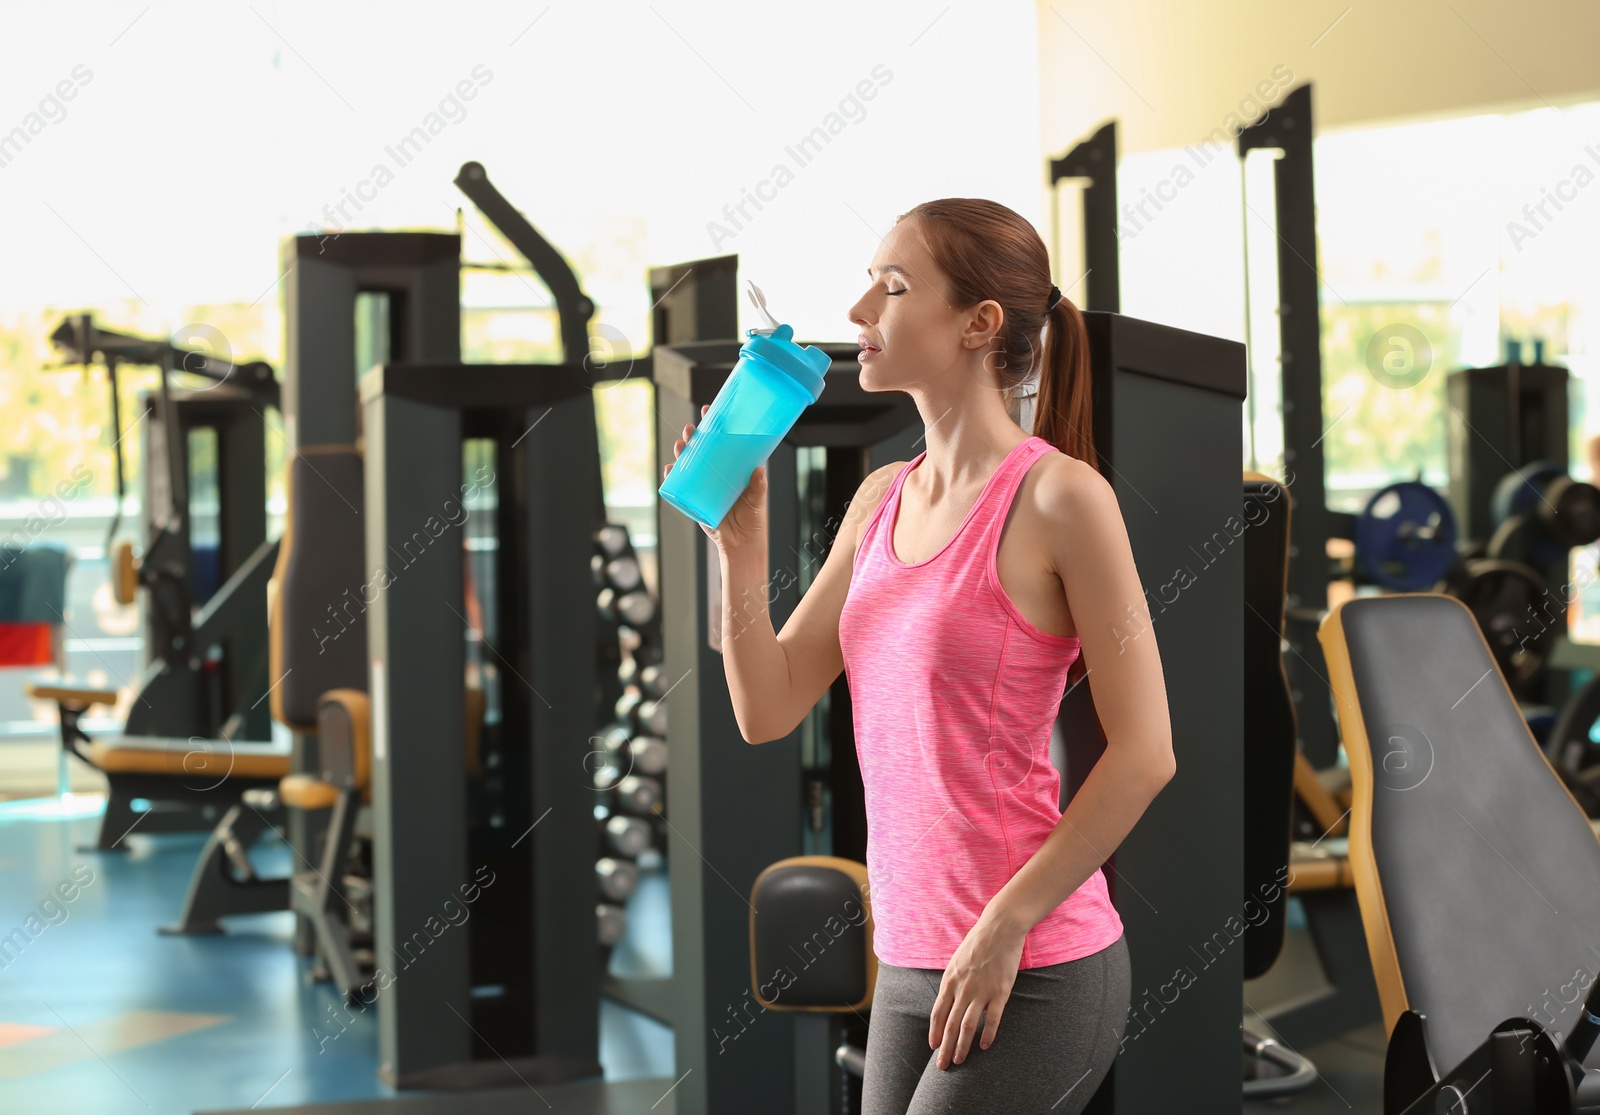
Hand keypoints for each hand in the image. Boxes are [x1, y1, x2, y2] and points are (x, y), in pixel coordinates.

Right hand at [662, 403, 767, 555]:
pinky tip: (669, 469)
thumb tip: (759, 469)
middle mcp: (715, 473)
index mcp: (730, 467)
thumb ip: (758, 486)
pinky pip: (679, 486)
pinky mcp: (693, 499)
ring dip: (681, 452)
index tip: (708, 410)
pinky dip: (672, 476)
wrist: (740, 543)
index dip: (712, 425)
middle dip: (693, 436)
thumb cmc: (752, 518)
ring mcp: (702, 485)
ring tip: (680, 445)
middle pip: (700, 449)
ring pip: (688, 463)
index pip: (720, 441)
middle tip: (690, 429)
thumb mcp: (757, 500)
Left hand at [929, 913, 1025, 1069]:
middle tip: (942, 1066)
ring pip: (968, 1026)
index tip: (933, 1047)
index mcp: (950, 980)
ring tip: (959, 1060)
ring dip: (962, 1046)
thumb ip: (952, 982)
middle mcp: (963, 988)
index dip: (934, 1032)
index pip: (938, 1013)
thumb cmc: (977, 943)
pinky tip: (984, 1046)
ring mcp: (981, 991)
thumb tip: (948, 1001)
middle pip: (950, 1024)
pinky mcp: (1000, 992)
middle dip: (944, 1047)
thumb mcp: (956, 961)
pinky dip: (987, 1034)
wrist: (1000, 928)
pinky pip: (992, 1019)